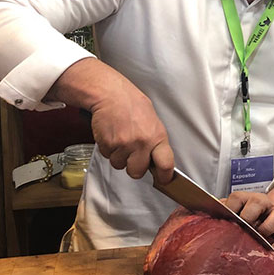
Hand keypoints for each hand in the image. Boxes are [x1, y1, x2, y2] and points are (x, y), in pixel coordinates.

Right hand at [48, 58, 174, 182]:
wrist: (111, 94)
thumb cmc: (133, 105)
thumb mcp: (152, 122)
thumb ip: (155, 142)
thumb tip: (157, 161)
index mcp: (157, 137)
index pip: (166, 164)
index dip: (165, 176)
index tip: (163, 180)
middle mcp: (142, 143)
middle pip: (137, 172)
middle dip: (133, 167)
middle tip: (132, 154)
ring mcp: (124, 145)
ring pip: (119, 165)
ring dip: (119, 156)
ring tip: (120, 138)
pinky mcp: (108, 144)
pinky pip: (108, 156)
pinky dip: (108, 149)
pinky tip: (112, 135)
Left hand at [225, 181, 273, 251]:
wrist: (271, 217)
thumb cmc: (248, 219)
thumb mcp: (234, 213)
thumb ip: (222, 213)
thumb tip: (201, 218)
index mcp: (246, 200)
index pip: (236, 198)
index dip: (230, 209)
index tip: (225, 221)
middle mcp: (263, 204)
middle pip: (258, 202)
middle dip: (249, 216)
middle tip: (243, 229)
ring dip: (268, 227)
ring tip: (260, 238)